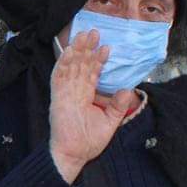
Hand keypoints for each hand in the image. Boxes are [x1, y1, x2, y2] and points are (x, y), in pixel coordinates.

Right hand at [48, 29, 138, 181]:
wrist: (74, 154)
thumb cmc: (89, 141)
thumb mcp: (110, 122)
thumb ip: (118, 106)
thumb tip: (128, 89)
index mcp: (85, 96)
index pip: (92, 73)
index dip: (98, 60)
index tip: (106, 47)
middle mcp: (74, 91)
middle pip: (80, 65)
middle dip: (87, 48)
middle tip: (94, 32)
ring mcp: (65, 93)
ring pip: (70, 66)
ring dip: (76, 50)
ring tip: (84, 35)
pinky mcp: (57, 97)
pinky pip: (59, 77)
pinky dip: (63, 63)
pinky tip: (69, 51)